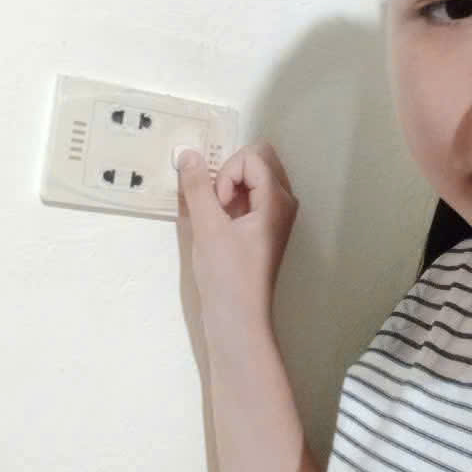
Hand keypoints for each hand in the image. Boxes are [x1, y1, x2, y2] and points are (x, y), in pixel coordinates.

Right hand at [178, 141, 298, 333]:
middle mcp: (284, 202)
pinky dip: (231, 200)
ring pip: (253, 177)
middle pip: (258, 159)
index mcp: (278, 199)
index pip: (251, 157)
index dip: (228, 174)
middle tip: (218, 205)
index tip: (220, 205)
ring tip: (218, 217)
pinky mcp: (266, 227)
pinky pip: (251, 195)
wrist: (239, 318)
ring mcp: (276, 215)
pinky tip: (218, 224)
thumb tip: (188, 153)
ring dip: (229, 187)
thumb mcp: (207, 227)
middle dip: (230, 173)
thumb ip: (197, 187)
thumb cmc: (227, 275)